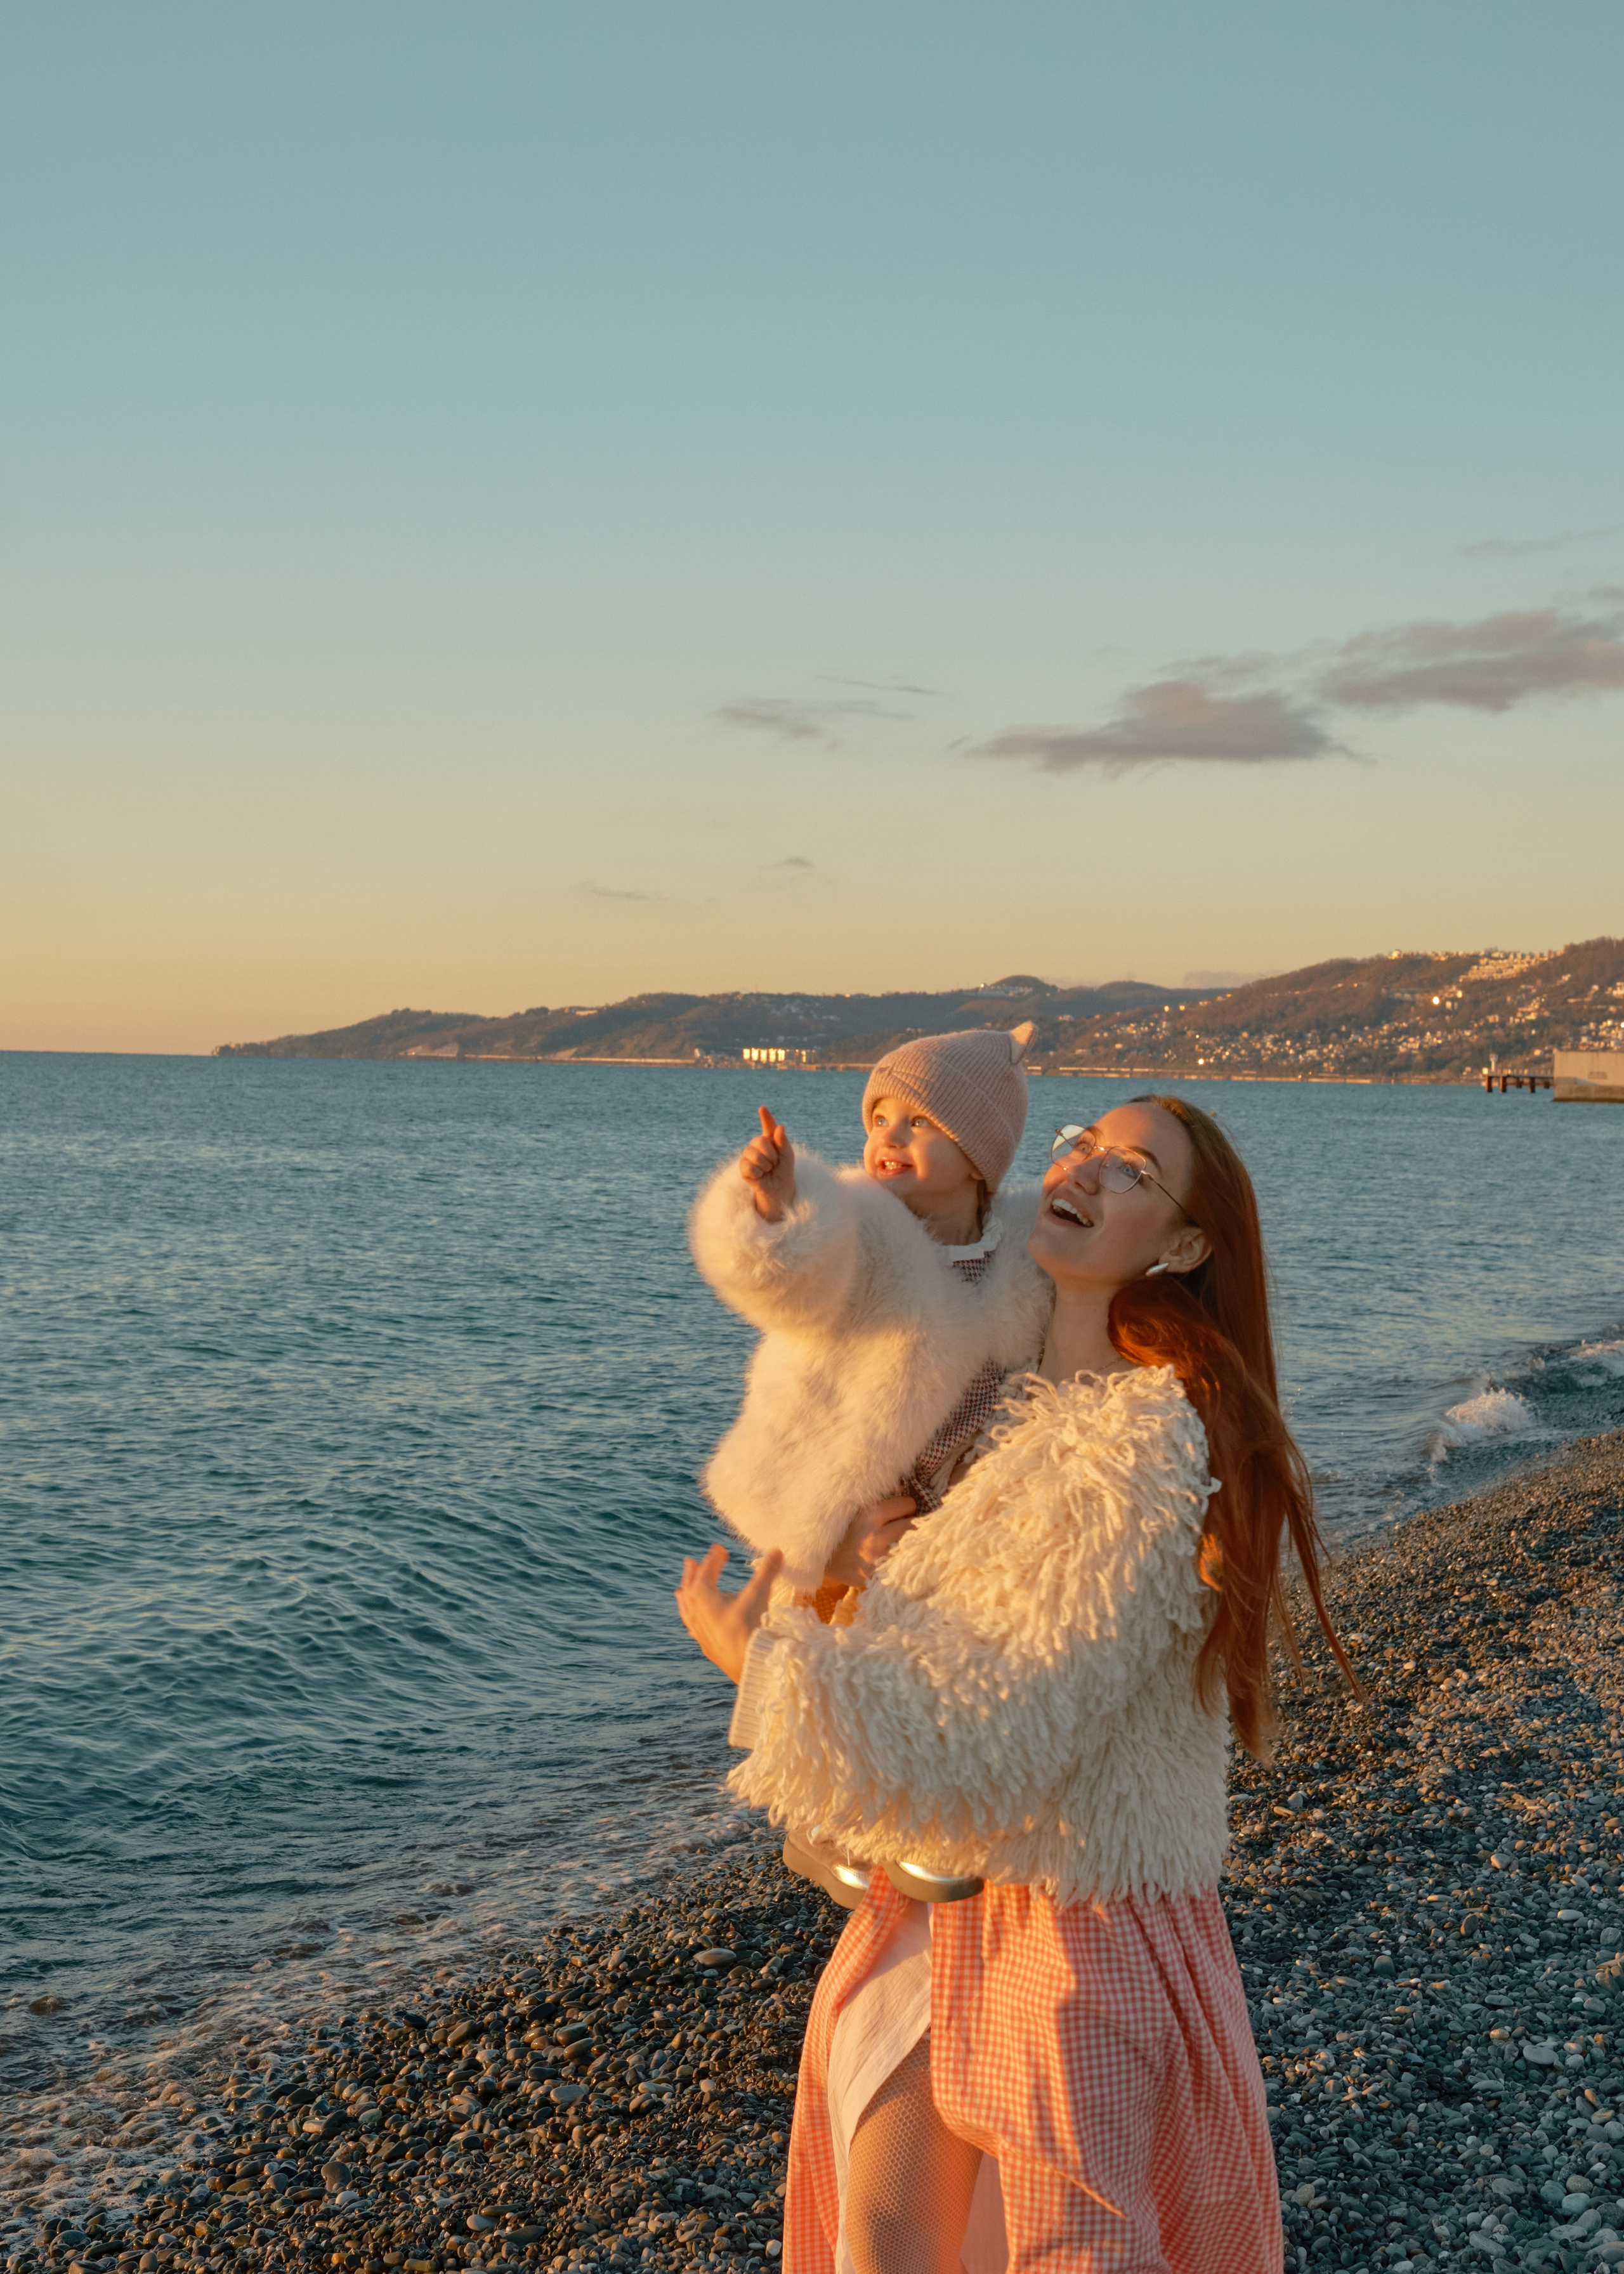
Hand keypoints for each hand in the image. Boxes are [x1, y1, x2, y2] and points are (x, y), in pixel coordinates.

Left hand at [675, 1543, 783, 1682]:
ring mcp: (698, 1630)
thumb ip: (766, 1571)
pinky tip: (691, 1628)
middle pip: (690, 1587)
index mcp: (702, 1595)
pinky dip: (691, 1623)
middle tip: (690, 1562)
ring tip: (680, 1591)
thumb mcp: (757, 1594)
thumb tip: (777, 1551)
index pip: (706, 1570)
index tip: (720, 1548)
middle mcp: (694, 1611)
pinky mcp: (705, 1645)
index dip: (714, 1557)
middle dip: (692, 1573)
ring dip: (685, 1598)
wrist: (747, 1661)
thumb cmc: (748, 1625)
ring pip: (686, 1610)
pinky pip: (693, 1629)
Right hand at [740, 1105, 795, 1221]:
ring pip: (753, 1154)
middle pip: (760, 1141)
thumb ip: (783, 1142)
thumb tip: (780, 1127)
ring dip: (765, 1165)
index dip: (765, 1117)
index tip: (763, 1108)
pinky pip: (748, 1166)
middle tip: (774, 1163)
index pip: (768, 1126)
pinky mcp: (743, 1167)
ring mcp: (748, 1155)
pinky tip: (760, 1175)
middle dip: (771, 1153)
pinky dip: (758, 1172)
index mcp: (770, 1140)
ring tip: (767, 1170)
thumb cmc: (784, 1171)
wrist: (778, 1189)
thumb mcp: (788, 1156)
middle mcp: (757, 1145)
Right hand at [822, 1494, 918, 1589]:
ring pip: (910, 1545)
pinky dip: (900, 1561)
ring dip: (906, 1543)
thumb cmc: (838, 1533)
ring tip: (895, 1543)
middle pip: (912, 1526)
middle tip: (898, 1529)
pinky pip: (901, 1565)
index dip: (905, 1507)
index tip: (899, 1513)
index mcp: (869, 1515)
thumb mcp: (853, 1510)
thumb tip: (900, 1489)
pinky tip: (891, 1559)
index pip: (907, 1504)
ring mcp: (877, 1559)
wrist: (818, 1562)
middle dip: (907, 1526)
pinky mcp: (877, 1577)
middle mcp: (876, 1536)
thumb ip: (875, 1499)